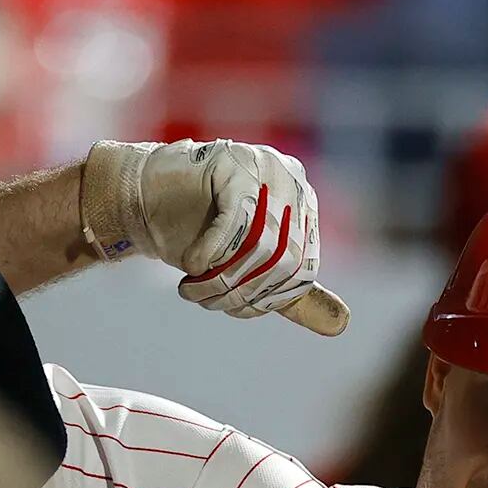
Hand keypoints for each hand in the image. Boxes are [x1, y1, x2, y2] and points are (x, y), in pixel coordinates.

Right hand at [81, 139, 349, 335]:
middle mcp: (291, 181)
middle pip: (283, 261)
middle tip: (207, 301)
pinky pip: (234, 221)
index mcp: (304, 205)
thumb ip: (292, 294)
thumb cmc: (197, 231)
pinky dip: (211, 253)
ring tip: (193, 289)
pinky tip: (191, 266)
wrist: (146, 197)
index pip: (302, 270)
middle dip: (241, 292)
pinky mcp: (232, 161)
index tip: (233, 308)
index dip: (266, 299)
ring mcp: (263, 166)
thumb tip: (342, 325)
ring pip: (260, 246)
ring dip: (221, 279)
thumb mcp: (251, 267)